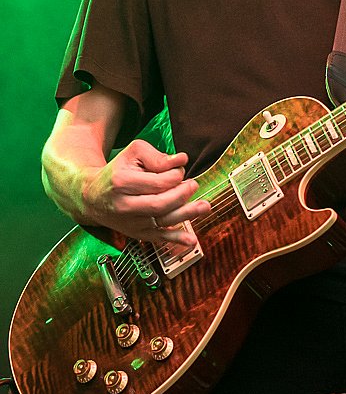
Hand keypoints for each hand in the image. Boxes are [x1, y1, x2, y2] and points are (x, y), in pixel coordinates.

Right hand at [82, 139, 209, 246]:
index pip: (158, 182)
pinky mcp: (136, 234)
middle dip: (182, 194)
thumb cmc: (117, 172)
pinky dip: (176, 240)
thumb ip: (157, 156)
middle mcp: (125, 206)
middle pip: (160, 204)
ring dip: (186, 214)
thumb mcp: (132, 154)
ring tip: (204, 206)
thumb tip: (181, 160)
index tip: (179, 170)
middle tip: (193, 185)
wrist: (92, 197)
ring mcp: (131, 222)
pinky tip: (191, 240)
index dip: (175, 175)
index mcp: (122, 183)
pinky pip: (158, 238)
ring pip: (162, 221)